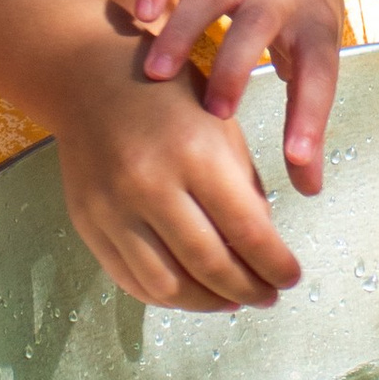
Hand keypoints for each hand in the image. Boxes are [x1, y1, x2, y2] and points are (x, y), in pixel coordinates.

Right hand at [47, 56, 305, 314]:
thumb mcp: (221, 125)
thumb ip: (244, 187)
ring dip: (207, 303)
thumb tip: (263, 248)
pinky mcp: (87, 223)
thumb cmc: (168, 94)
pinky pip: (130, 279)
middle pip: (208, 265)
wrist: (89, 76)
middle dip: (247, 290)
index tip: (290, 277)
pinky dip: (166, 296)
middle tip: (268, 297)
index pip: (246, 230)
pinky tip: (191, 291)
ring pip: (167, 285)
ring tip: (232, 301)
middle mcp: (150, 184)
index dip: (274, 264)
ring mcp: (113, 208)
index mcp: (196, 153)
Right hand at [125, 0, 343, 194]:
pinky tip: (139, 11)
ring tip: (158, 73)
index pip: (318, 71)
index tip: (298, 163)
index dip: (310, 115)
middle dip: (237, 66)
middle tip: (216, 113)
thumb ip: (306, 119)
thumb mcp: (313, 55)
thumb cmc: (298, 11)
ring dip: (185, 30)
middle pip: (258, 23)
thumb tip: (309, 189)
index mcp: (312, 23)